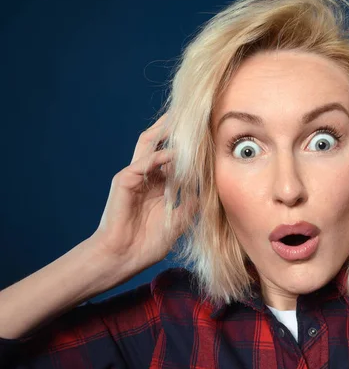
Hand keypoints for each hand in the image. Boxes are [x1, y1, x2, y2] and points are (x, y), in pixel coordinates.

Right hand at [90, 113, 198, 270]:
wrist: (123, 258)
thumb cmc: (147, 244)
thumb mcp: (178, 222)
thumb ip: (190, 204)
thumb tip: (206, 191)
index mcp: (157, 186)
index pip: (172, 157)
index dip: (186, 145)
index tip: (203, 132)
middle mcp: (145, 177)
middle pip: (158, 142)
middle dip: (171, 126)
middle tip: (188, 110)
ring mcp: (133, 176)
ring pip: (149, 144)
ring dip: (165, 131)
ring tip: (182, 116)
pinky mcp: (124, 181)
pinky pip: (144, 162)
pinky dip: (161, 156)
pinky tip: (177, 153)